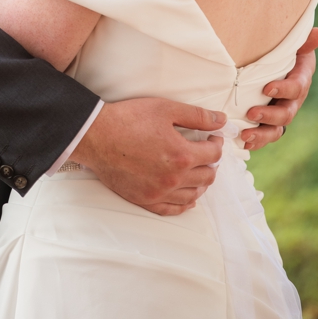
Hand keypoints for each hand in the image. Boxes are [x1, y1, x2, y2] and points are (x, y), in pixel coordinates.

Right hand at [73, 98, 225, 215]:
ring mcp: (158, 192)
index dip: (217, 144)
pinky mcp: (143, 199)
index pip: (214, 155)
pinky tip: (188, 198)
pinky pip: (171, 209)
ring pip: (192, 195)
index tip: (213, 137)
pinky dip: (184, 205)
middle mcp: (173, 178)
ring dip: (201, 183)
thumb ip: (198, 116)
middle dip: (211, 163)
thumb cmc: (130, 120)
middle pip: (207, 176)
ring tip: (199, 171)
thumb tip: (220, 120)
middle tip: (206, 152)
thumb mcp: (167, 109)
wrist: (97, 136)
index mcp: (182, 155)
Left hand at [241, 27, 317, 150]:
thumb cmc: (286, 51)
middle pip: (286, 113)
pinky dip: (255, 141)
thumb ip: (305, 41)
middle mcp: (293, 100)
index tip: (267, 88)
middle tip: (251, 113)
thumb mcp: (295, 44)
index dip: (284, 89)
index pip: (297, 87)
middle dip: (269, 115)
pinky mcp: (269, 122)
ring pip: (276, 130)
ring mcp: (281, 113)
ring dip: (261, 134)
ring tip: (244, 135)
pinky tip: (242, 143)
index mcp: (301, 79)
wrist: (277, 63)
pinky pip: (265, 136)